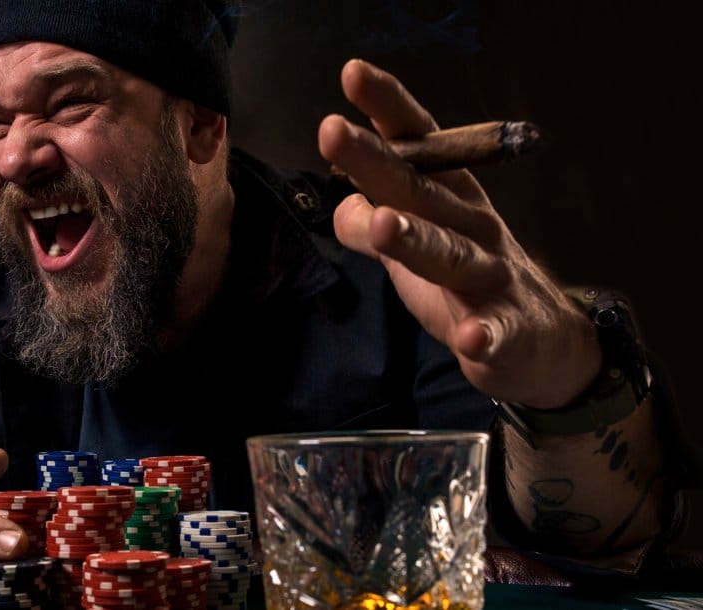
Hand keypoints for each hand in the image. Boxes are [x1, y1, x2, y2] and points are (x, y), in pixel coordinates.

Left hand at [318, 59, 599, 407]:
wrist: (540, 341)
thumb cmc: (464, 279)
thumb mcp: (414, 245)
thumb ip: (374, 223)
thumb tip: (342, 204)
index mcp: (449, 197)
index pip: (417, 145)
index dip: (387, 108)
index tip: (351, 72)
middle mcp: (471, 226)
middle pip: (418, 191)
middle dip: (376, 161)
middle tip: (332, 131)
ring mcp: (492, 278)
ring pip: (450, 256)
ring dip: (416, 240)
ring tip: (384, 226)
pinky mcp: (507, 331)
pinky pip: (494, 333)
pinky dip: (484, 335)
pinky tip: (470, 338)